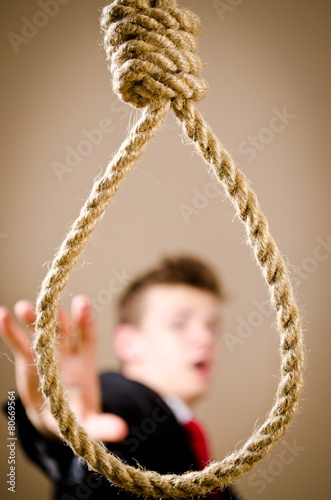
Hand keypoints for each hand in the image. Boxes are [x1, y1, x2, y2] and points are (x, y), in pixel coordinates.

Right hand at [0, 296, 127, 442]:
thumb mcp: (88, 423)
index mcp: (84, 363)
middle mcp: (67, 353)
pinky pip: (20, 342)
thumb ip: (102, 426)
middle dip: (57, 317)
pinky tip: (2, 315)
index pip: (88, 336)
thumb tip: (122, 431)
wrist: (57, 416)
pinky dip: (11, 330)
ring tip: (23, 308)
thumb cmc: (75, 415)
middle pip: (64, 330)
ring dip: (34, 318)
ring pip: (42, 332)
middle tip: (51, 307)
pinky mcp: (28, 360)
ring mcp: (48, 354)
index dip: (86, 320)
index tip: (81, 303)